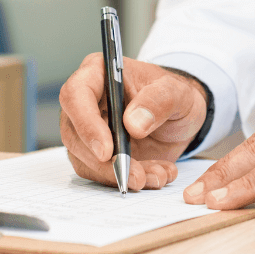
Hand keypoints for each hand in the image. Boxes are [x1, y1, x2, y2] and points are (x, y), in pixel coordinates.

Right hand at [59, 54, 207, 190]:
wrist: (181, 117)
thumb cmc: (173, 95)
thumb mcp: (178, 92)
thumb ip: (160, 101)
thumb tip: (132, 123)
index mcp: (98, 73)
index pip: (75, 95)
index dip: (85, 124)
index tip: (106, 151)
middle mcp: (86, 102)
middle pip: (74, 135)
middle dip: (105, 162)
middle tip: (137, 176)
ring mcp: (86, 130)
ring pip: (86, 161)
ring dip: (120, 175)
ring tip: (157, 174)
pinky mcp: (94, 155)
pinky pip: (101, 175)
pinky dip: (127, 180)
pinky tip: (155, 175)